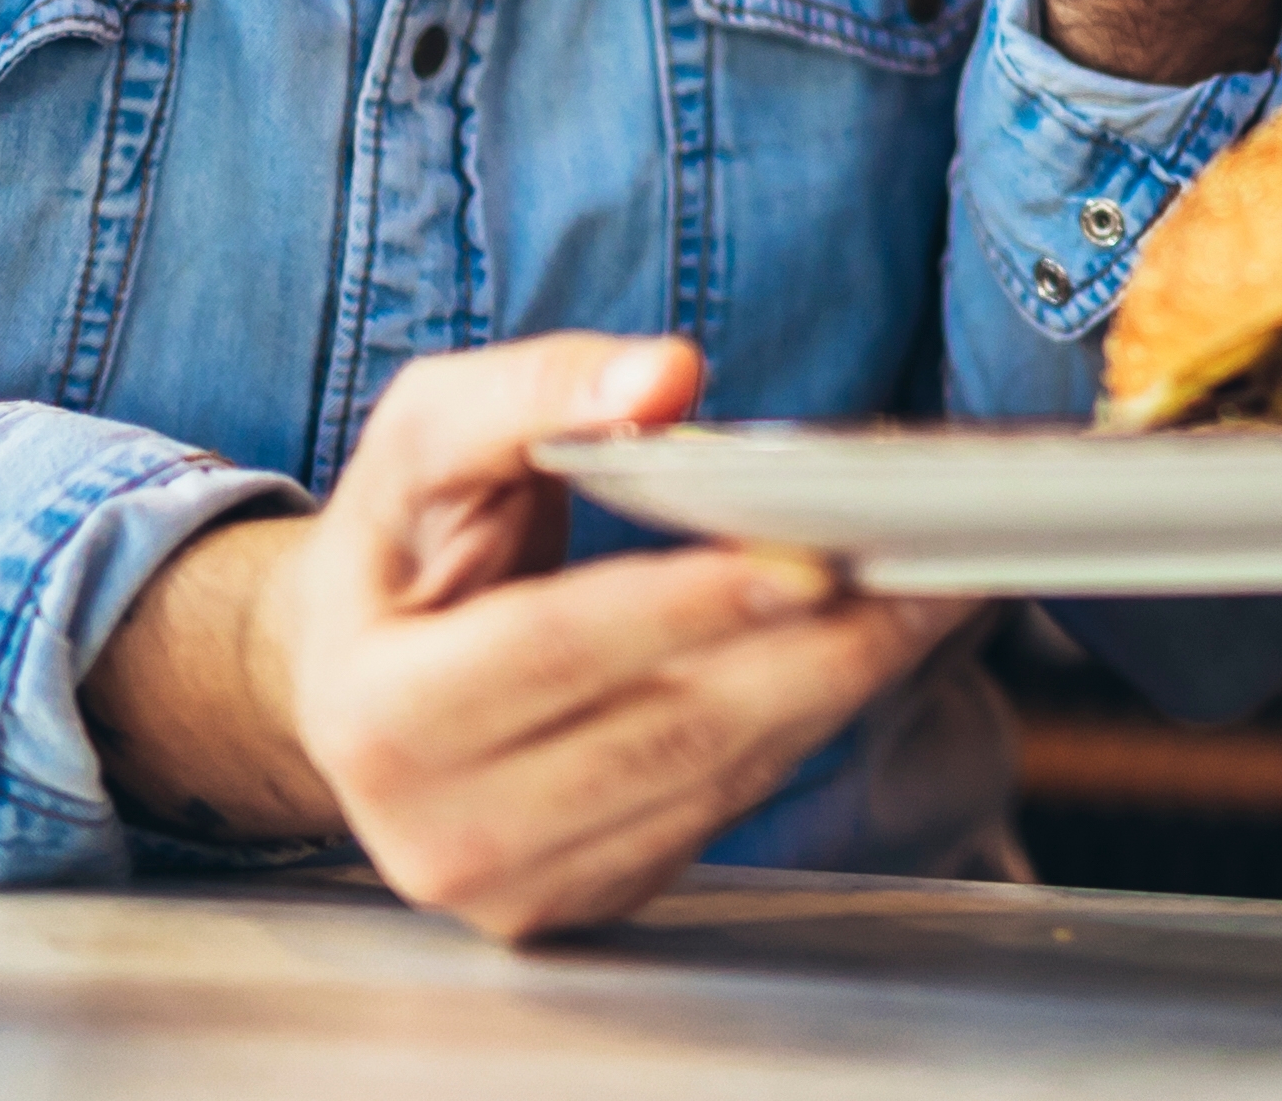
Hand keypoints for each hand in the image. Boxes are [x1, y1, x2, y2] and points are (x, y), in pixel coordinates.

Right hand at [80, 333, 965, 940]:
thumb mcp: (426, 438)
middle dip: (814, 649)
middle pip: (663, 735)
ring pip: (713, 783)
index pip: (553, 654)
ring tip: (927, 596)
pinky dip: (803, 730)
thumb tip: (666, 382)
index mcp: (377, 713)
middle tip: (925, 568)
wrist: (355, 682)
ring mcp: (515, 884)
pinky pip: (720, 814)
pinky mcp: (586, 900)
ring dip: (837, 688)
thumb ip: (537, 391)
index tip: (810, 556)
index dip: (685, 606)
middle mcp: (437, 829)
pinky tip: (862, 654)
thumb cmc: (403, 543)